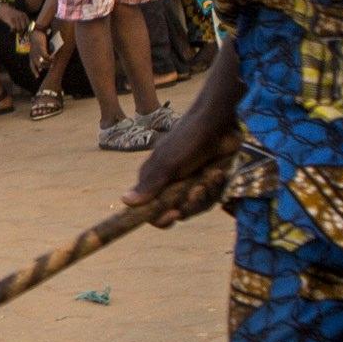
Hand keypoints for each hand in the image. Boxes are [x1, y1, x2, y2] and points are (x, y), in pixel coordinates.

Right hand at [123, 86, 242, 225]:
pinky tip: (218, 172)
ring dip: (206, 193)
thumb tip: (124, 201)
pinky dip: (216, 187)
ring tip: (211, 175)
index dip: (160, 218)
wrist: (217, 123)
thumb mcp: (168, 164)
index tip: (172, 215)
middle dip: (190, 204)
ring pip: (196, 206)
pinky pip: (211, 197)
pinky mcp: (208, 182)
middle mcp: (170, 185)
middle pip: (177, 212)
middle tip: (197, 190)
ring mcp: (190, 184)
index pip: (150, 211)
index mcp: (154, 181)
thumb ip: (149, 185)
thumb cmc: (188, 140)